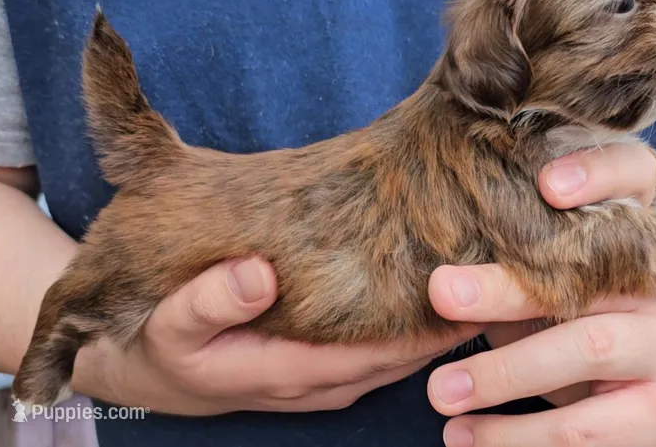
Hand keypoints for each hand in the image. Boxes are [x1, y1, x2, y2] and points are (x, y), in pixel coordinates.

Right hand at [73, 256, 480, 414]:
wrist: (152, 370)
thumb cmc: (164, 347)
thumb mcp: (171, 326)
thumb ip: (210, 301)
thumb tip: (261, 273)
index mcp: (294, 371)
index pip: (383, 351)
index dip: (434, 327)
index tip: (481, 289)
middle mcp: (322, 382)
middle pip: (403, 356)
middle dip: (451, 327)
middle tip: (503, 281)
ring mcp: (324, 379)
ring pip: (396, 356)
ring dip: (437, 329)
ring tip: (483, 284)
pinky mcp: (320, 367)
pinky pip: (378, 351)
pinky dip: (410, 330)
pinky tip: (431, 296)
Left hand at [426, 142, 655, 445]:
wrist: (634, 398)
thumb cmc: (562, 323)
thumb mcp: (540, 284)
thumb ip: (506, 261)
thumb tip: (427, 264)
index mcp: (633, 234)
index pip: (637, 174)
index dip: (599, 173)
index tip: (546, 185)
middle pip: (588, 279)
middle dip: (505, 289)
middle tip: (440, 292)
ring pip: (584, 352)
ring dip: (500, 375)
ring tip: (440, 393)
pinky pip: (582, 431)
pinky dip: (514, 436)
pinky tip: (465, 437)